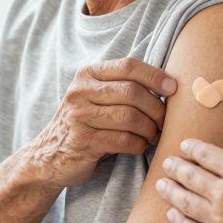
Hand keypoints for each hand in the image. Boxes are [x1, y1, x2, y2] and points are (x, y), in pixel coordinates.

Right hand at [28, 58, 176, 187]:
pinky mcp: (84, 142)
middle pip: (132, 92)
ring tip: (153, 135)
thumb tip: (168, 86)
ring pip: (130, 117)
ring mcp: (79, 117)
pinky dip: (139, 144)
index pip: (128, 66)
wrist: (49, 156)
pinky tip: (139, 145)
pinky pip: (124, 140)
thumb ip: (121, 86)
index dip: (155, 76)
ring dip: (150, 129)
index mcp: (87, 74)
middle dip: (156, 108)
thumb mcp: (95, 96)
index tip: (173, 88)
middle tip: (164, 121)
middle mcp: (80, 92)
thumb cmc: (84, 123)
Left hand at [155, 139, 222, 222]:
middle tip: (166, 164)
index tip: (184, 145)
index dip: (192, 148)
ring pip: (184, 201)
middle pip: (190, 175)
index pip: (206, 154)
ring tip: (161, 185)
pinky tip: (171, 215)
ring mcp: (219, 218)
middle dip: (176, 167)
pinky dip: (178, 221)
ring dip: (170, 191)